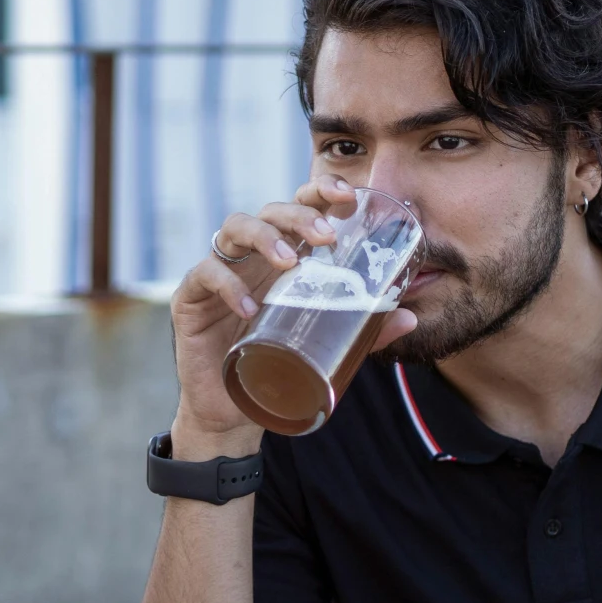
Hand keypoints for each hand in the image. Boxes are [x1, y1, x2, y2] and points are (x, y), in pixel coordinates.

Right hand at [168, 176, 418, 457]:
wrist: (232, 411)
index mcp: (285, 255)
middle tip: (325, 237)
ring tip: (290, 263)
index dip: (321, 191)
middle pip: (271, 209)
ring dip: (265, 238)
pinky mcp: (191, 298)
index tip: (349, 196)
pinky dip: (229, 286)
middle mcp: (252, 255)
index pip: (300, 206)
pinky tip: (251, 307)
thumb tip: (410, 316)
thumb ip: (365, 328)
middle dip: (299, 215)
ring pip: (235, 227)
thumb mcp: (326, 344)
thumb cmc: (278, 366)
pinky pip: (205, 275)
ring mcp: (220, 271)